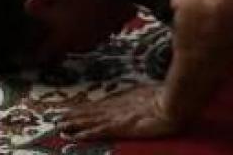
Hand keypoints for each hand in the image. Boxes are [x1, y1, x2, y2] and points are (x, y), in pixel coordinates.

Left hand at [60, 85, 181, 141]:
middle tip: (58, 116)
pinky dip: (86, 133)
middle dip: (75, 114)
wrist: (174, 105)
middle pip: (93, 111)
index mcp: (127, 99)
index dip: (87, 107)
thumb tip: (145, 98)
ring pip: (92, 120)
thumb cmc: (170, 101)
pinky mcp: (120, 127)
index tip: (73, 107)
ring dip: (76, 123)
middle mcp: (119, 106)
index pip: (102, 104)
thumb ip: (146, 98)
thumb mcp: (156, 96)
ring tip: (61, 125)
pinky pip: (99, 131)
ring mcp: (118, 116)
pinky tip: (75, 136)